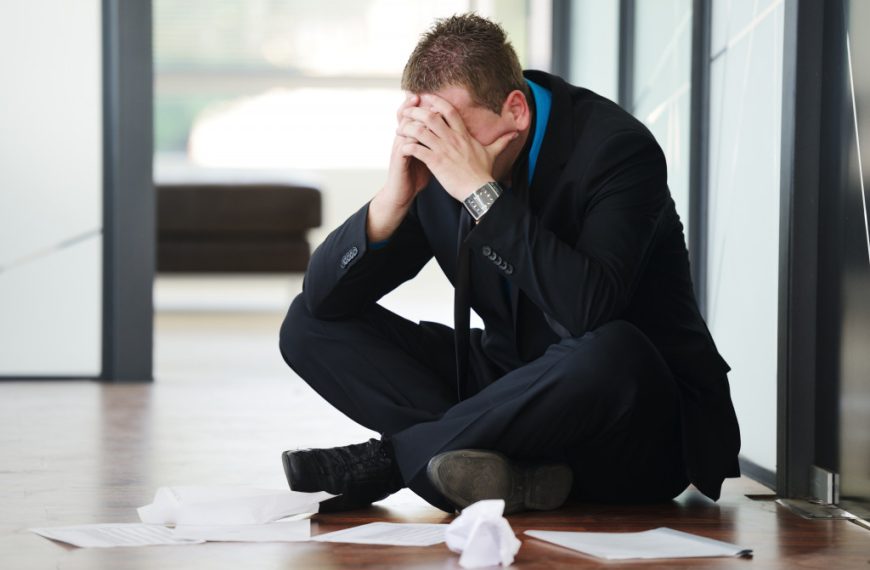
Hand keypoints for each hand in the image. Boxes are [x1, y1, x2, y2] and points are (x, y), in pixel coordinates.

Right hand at [382, 94, 431, 208]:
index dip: (419, 104)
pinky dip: (412, 139)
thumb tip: (453, 133)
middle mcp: (403, 139)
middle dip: (413, 106)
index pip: (413, 115)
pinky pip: (404, 145)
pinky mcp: (399, 160)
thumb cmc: (416, 174)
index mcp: (411, 136)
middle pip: (404, 116)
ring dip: (415, 120)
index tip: (430, 95)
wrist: (402, 193)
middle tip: (421, 97)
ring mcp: (400, 148)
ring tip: (426, 113)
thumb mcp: (428, 155)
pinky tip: (421, 136)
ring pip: (404, 128)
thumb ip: (435, 142)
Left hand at [397, 94, 517, 201]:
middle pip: (430, 116)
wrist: (479, 190)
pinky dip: (408, 147)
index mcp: (463, 134)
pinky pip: (417, 150)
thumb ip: (502, 141)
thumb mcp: (492, 153)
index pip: (448, 110)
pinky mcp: (436, 162)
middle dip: (415, 111)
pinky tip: (402, 147)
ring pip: (420, 130)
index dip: (435, 101)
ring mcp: (444, 150)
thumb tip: (515, 133)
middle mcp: (452, 138)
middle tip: (405, 112)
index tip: (424, 97)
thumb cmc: (484, 174)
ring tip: (399, 129)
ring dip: (407, 128)